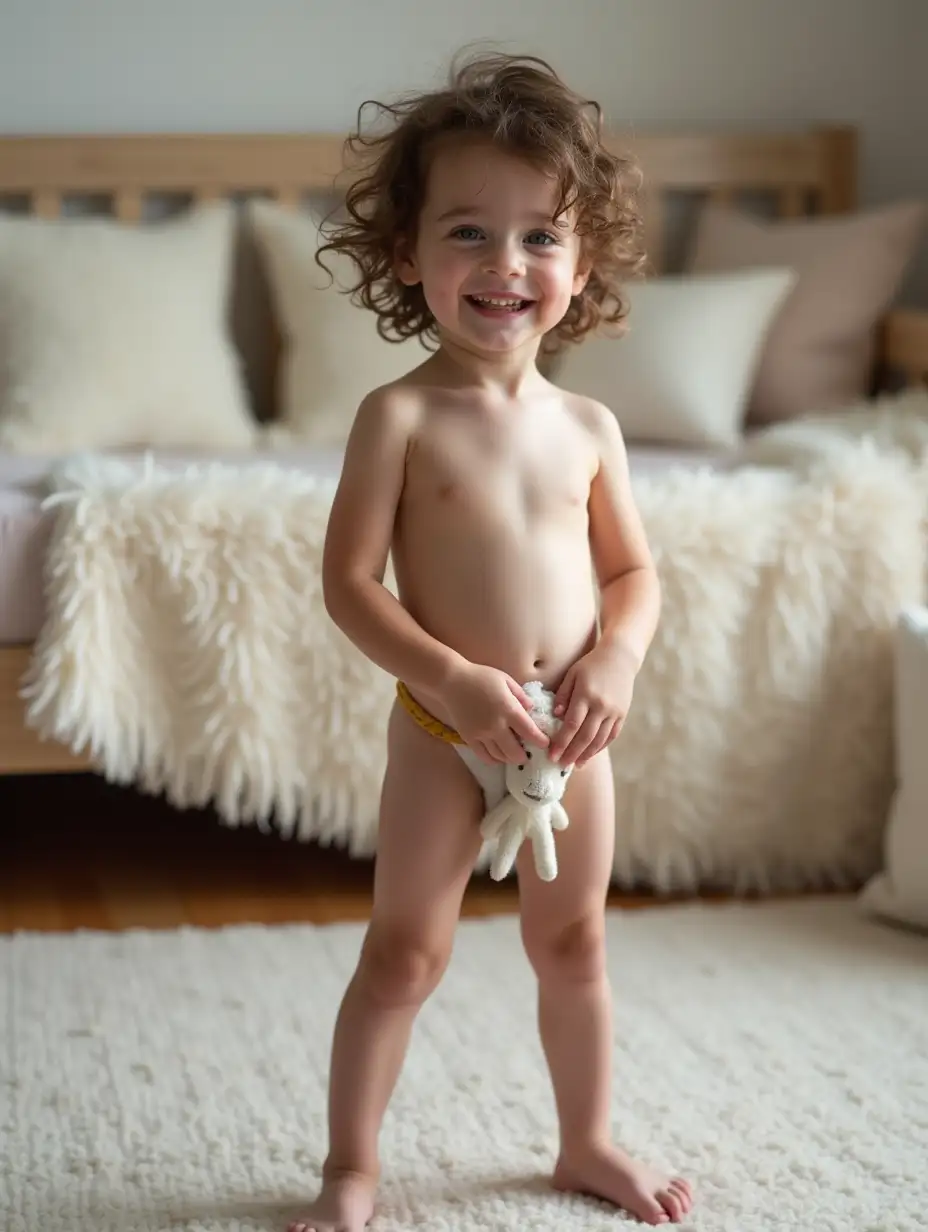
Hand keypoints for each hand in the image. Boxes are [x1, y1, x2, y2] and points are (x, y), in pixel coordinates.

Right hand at [441, 662, 549, 764]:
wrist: (452, 681)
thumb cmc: (481, 677)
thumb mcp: (505, 680)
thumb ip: (521, 696)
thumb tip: (532, 709)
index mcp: (508, 709)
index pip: (530, 732)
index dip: (540, 741)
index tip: (545, 743)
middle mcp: (496, 725)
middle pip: (515, 752)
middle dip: (525, 756)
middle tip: (528, 753)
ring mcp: (481, 734)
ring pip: (500, 757)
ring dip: (510, 758)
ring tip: (514, 754)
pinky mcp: (469, 738)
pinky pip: (484, 756)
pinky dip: (494, 759)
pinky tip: (499, 755)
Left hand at [549, 641, 637, 766]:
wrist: (620, 658)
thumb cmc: (591, 665)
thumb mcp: (572, 674)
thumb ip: (563, 695)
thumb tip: (556, 715)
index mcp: (585, 695)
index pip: (571, 725)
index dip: (561, 742)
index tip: (551, 754)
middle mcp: (601, 706)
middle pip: (585, 736)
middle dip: (571, 753)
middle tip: (560, 765)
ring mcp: (614, 712)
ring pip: (599, 739)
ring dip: (586, 755)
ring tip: (575, 764)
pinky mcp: (622, 715)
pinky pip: (611, 736)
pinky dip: (600, 747)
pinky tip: (590, 754)